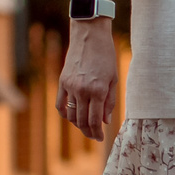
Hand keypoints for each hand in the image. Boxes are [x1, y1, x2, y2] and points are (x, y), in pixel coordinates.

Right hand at [59, 20, 118, 139]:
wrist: (89, 37)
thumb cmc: (106, 56)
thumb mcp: (113, 79)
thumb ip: (109, 102)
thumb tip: (105, 121)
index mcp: (98, 91)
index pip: (94, 121)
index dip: (97, 133)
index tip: (101, 138)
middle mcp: (82, 91)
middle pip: (81, 121)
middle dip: (88, 132)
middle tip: (94, 136)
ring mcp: (70, 87)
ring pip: (70, 115)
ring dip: (77, 125)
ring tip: (86, 127)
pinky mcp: (62, 82)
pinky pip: (60, 104)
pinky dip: (65, 114)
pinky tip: (72, 117)